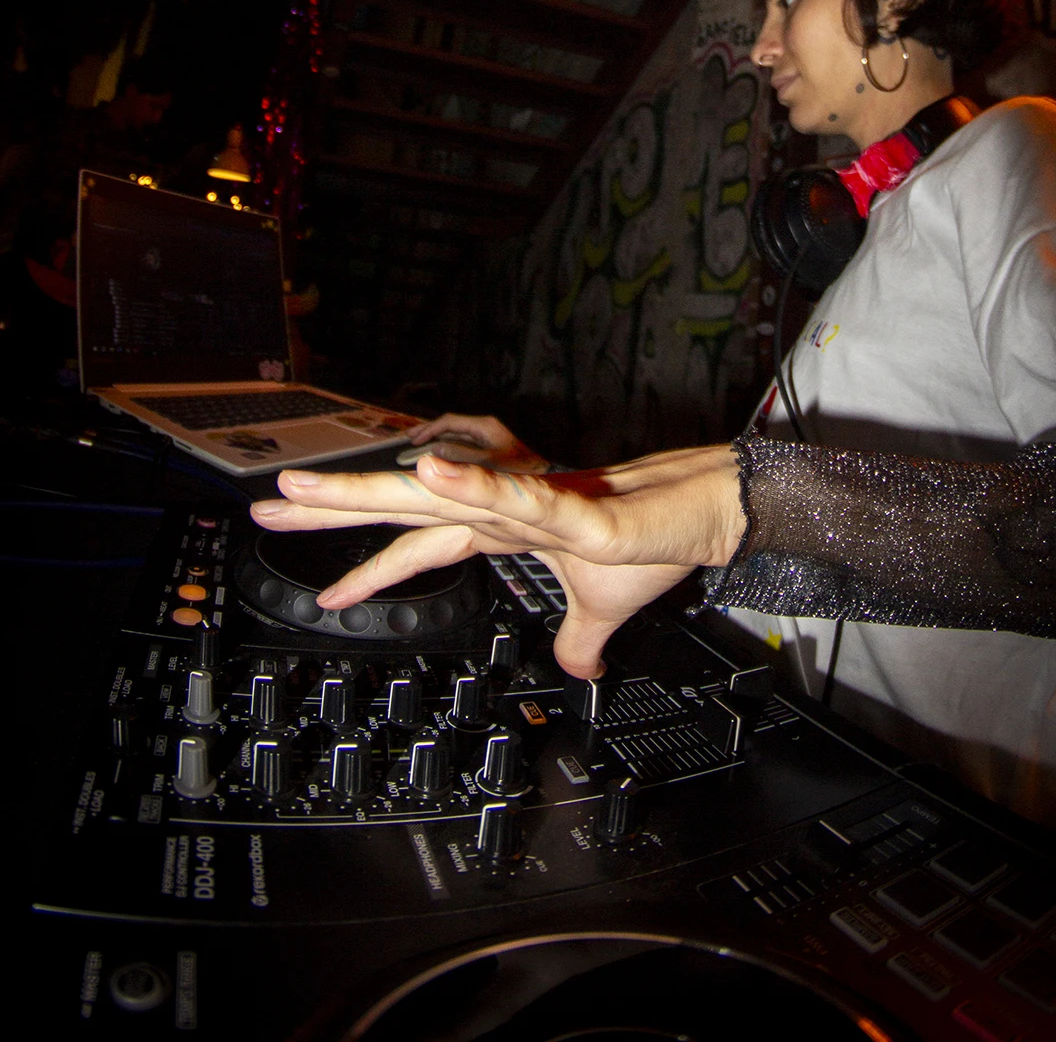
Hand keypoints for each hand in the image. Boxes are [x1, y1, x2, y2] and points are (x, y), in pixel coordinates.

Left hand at [250, 445, 744, 679]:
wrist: (705, 516)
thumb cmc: (652, 547)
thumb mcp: (597, 609)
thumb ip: (575, 638)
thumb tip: (575, 670)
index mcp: (502, 531)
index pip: (419, 545)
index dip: (370, 569)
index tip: (323, 591)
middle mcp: (502, 510)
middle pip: (402, 507)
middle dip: (333, 507)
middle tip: (267, 503)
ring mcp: (528, 504)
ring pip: (434, 495)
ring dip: (368, 490)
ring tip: (308, 486)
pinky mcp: (567, 510)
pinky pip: (510, 495)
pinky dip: (467, 483)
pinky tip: (425, 468)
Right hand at [404, 412, 548, 471]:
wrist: (548, 480)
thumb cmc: (522, 472)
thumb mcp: (489, 465)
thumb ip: (461, 459)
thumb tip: (431, 455)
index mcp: (485, 426)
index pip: (449, 421)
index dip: (428, 431)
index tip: (412, 442)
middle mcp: (485, 430)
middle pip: (450, 427)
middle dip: (428, 433)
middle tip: (406, 441)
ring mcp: (488, 441)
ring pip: (455, 438)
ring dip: (436, 443)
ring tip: (416, 450)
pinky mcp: (490, 453)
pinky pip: (462, 448)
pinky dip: (446, 453)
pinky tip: (439, 463)